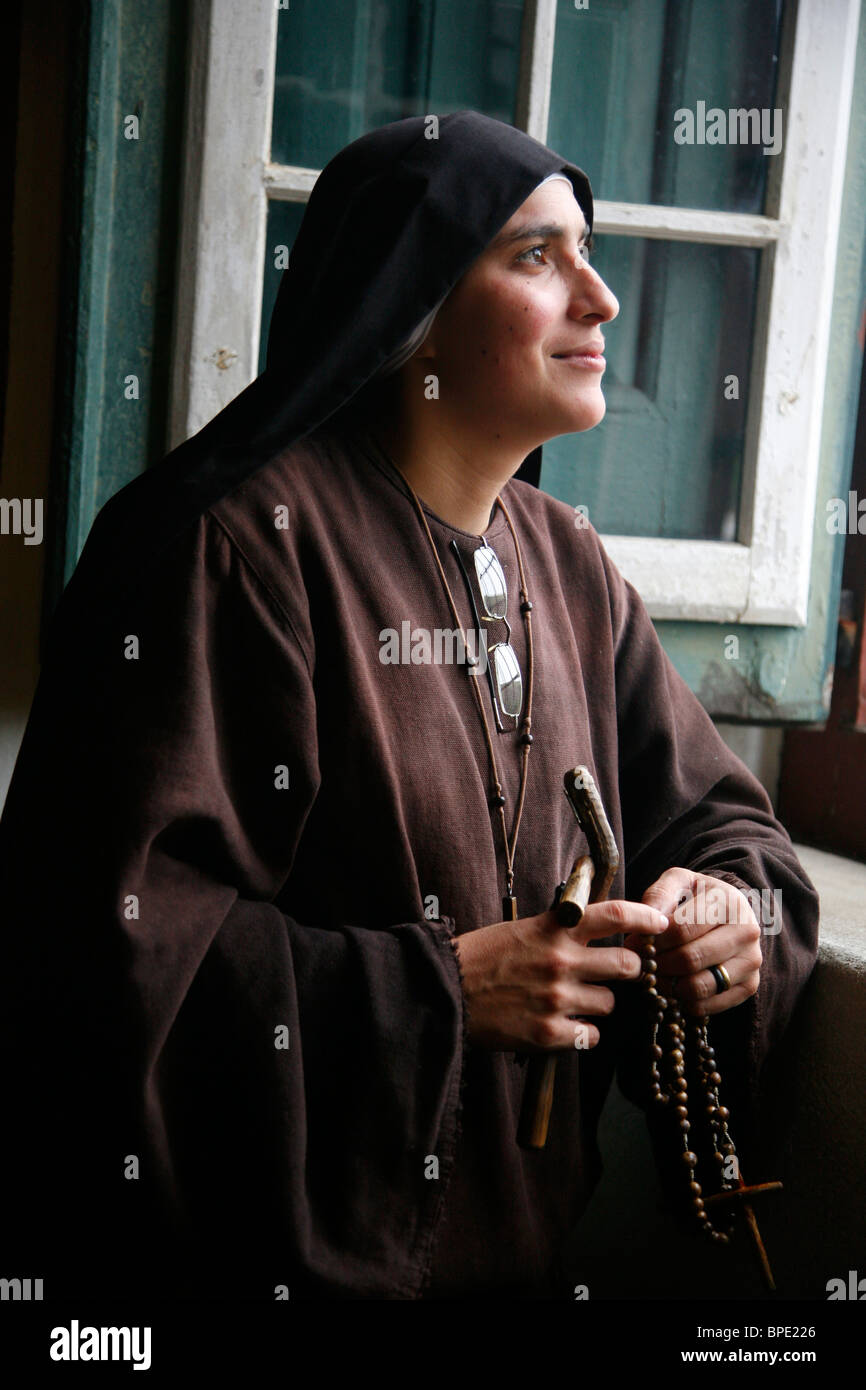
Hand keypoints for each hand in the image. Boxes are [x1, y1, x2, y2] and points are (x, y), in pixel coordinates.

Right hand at [452, 900, 669, 1051]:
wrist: (445, 990)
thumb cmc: (483, 957)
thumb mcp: (524, 928)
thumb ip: (562, 928)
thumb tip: (600, 927)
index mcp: (555, 928)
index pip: (615, 915)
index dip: (646, 919)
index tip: (661, 925)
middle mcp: (561, 960)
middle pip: (627, 966)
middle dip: (628, 971)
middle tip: (614, 974)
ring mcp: (556, 999)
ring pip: (610, 1004)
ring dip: (599, 1005)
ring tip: (573, 1002)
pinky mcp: (548, 1033)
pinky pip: (591, 1036)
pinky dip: (583, 1034)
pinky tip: (563, 1025)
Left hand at [624, 868, 761, 1016]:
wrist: (728, 913)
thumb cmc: (696, 896)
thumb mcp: (678, 882)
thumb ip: (660, 894)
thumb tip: (648, 918)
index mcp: (729, 902)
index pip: (682, 929)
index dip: (653, 940)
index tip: (634, 943)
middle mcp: (747, 932)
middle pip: (690, 960)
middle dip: (659, 964)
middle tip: (642, 964)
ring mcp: (751, 961)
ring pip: (699, 986)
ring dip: (669, 986)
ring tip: (656, 975)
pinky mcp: (750, 985)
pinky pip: (708, 1006)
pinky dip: (684, 1002)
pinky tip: (674, 987)